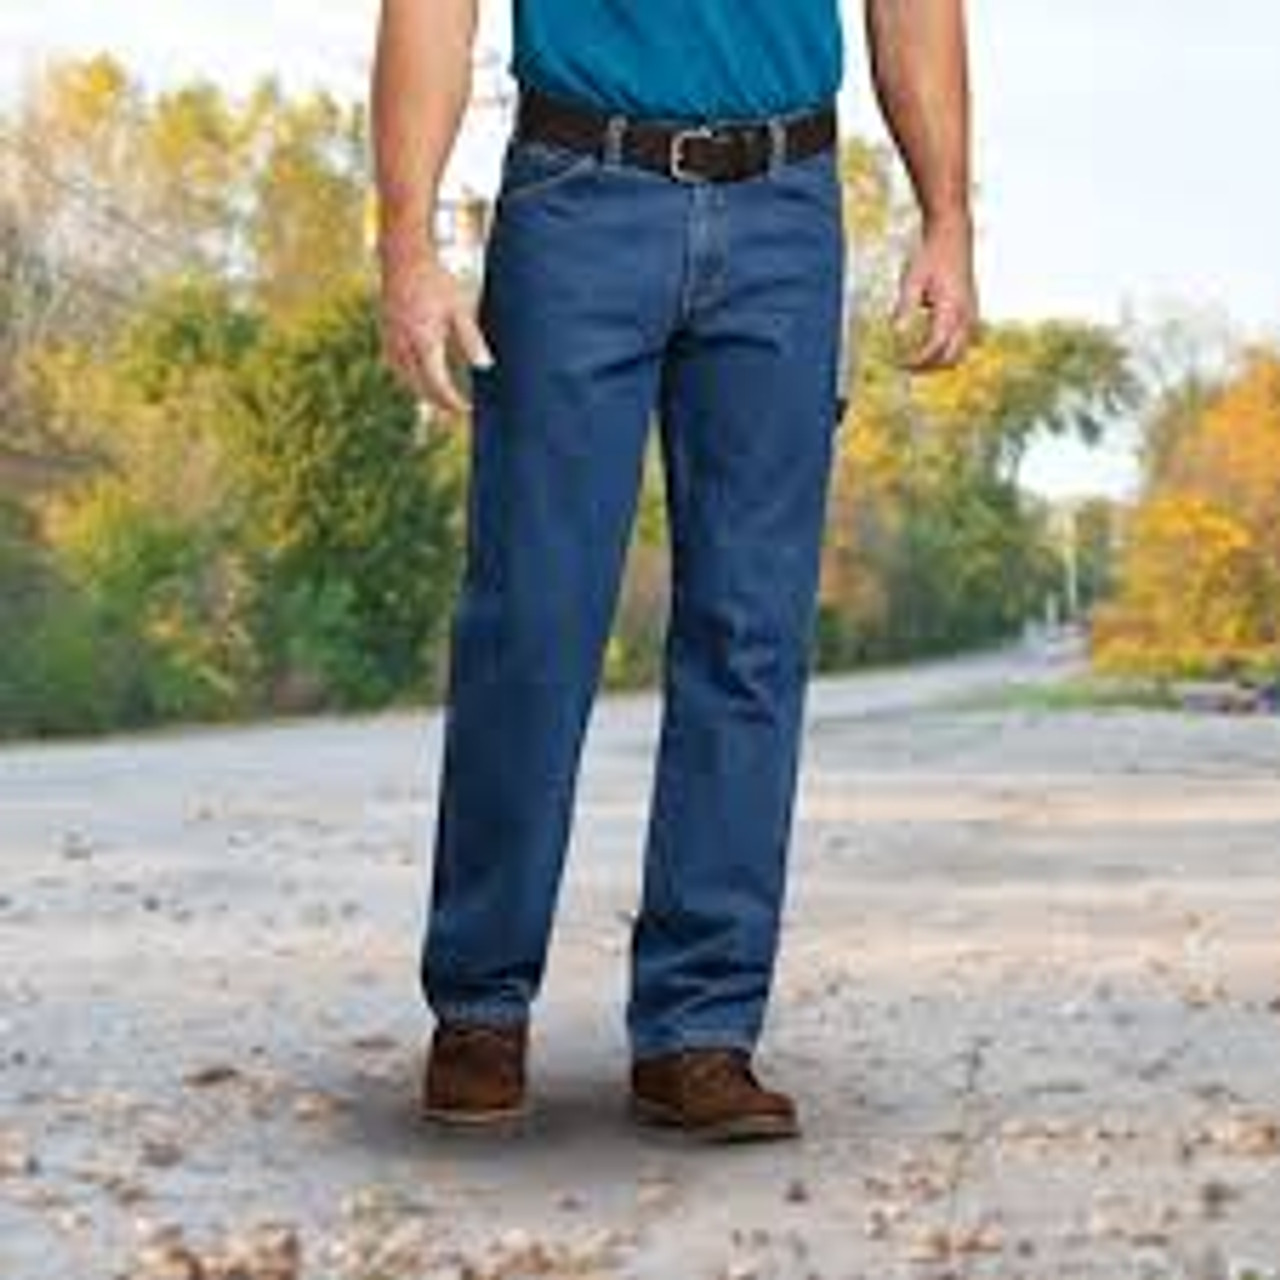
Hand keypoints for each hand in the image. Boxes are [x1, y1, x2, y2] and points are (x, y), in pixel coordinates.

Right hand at [377, 239, 493, 414]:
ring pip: (404, 378)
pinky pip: (395, 364)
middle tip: (455, 408)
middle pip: (418, 387)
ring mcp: (390, 339)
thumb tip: (485, 366)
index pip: (437, 383)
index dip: (451, 401)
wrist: (403, 256)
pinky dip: (409, 375)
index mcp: (424, 340)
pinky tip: (420, 374)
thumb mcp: (460, 308)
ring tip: (439, 396)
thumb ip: (471, 339)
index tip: (466, 408)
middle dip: (437, 401)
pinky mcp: (385, 332)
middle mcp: (403, 345)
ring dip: (421, 390)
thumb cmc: (435, 280)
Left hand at [893, 215, 979, 372]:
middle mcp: (966, 314)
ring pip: (960, 351)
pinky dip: (947, 347)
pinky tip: (928, 342)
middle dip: (930, 366)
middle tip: (907, 366)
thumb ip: (904, 307)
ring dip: (940, 359)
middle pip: (952, 356)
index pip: (935, 346)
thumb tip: (895, 332)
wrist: (952, 232)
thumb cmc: (931, 253)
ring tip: (916, 358)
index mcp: (951, 308)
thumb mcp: (912, 279)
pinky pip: (963, 340)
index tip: (900, 364)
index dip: (918, 360)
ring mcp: (972, 313)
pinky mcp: (971, 310)